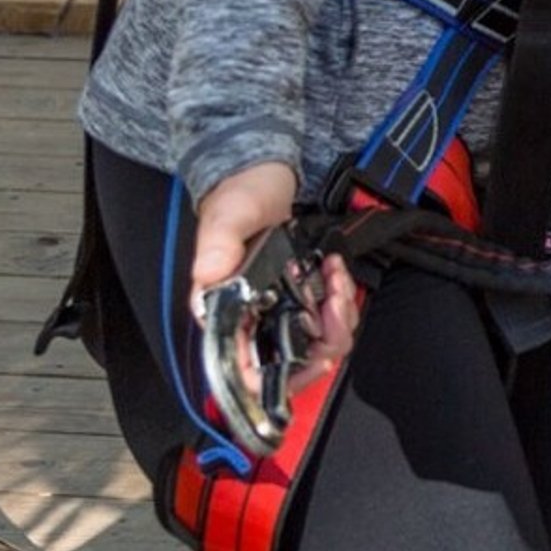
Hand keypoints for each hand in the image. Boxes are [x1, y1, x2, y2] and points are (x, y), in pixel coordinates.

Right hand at [190, 162, 359, 389]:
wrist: (261, 174)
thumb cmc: (237, 194)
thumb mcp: (228, 215)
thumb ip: (218, 244)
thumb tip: (209, 275)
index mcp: (223, 312)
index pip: (244, 370)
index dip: (280, 376)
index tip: (314, 355)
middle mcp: (249, 318)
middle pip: (291, 362)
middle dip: (325, 340)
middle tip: (336, 304)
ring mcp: (277, 308)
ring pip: (315, 342)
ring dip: (338, 317)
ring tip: (338, 280)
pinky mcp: (298, 295)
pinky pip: (326, 317)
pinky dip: (341, 299)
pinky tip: (337, 272)